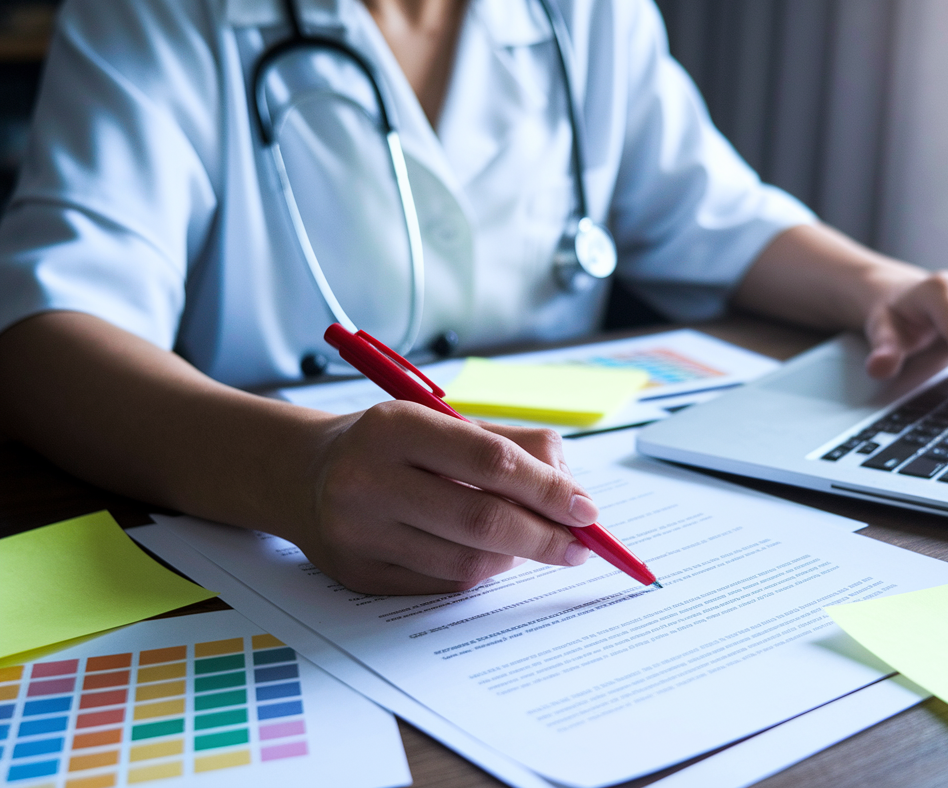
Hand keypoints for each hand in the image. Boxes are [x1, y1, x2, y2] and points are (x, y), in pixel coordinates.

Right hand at [298, 403, 598, 594]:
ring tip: (527, 541)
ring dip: (514, 557)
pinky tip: (485, 554)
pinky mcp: (359, 573)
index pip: (492, 462)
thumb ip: (514, 448)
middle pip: (483, 520)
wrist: (303, 474)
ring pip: (467, 562)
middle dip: (544, 536)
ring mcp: (359, 532)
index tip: (586, 510)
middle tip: (578, 544)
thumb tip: (574, 496)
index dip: (549, 490)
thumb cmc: (392, 444)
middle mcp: (368, 479)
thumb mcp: (444, 421)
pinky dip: (480, 571)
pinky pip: (443, 584)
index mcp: (396, 426)